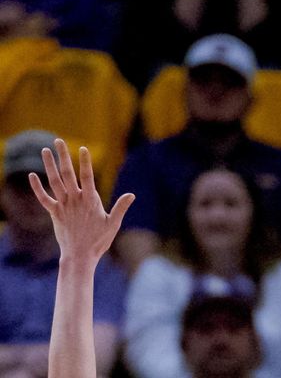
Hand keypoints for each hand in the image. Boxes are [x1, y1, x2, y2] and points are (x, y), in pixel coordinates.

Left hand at [28, 139, 134, 266]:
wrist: (79, 256)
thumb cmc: (99, 241)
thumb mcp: (114, 224)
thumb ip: (121, 207)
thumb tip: (132, 195)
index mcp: (90, 201)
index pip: (87, 177)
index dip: (84, 162)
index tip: (82, 148)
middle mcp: (74, 200)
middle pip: (67, 174)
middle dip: (62, 156)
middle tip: (58, 141)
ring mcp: (63, 206)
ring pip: (54, 182)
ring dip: (49, 166)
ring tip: (45, 151)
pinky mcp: (54, 214)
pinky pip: (43, 198)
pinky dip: (37, 187)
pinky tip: (32, 175)